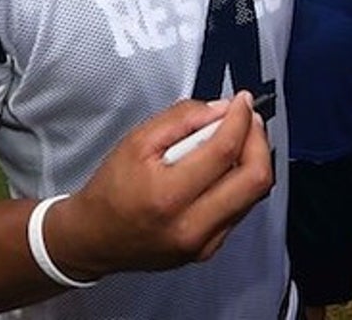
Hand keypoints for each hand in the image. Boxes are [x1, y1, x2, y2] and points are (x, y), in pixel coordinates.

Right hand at [45, 91, 271, 278]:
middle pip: (255, 179)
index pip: (224, 151)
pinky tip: (224, 168)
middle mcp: (190, 227)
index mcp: (167, 197)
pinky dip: (240, 182)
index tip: (242, 102)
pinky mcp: (208, 250)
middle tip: (248, 121)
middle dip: (258, 140)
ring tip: (235, 140)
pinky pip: (241, 209)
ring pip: (254, 194)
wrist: (94, 238)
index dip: (240, 119)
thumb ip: (181, 119)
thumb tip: (221, 109)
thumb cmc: (111, 190)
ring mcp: (202, 244)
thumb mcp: (136, 141)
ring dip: (253, 159)